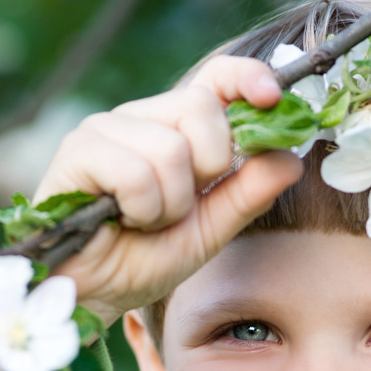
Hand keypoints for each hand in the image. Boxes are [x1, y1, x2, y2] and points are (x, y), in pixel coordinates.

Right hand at [33, 56, 303, 324]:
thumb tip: (293, 158)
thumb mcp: (213, 228)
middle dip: (207, 168)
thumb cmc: (145, 257)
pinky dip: (142, 209)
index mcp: (176, 127)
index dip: (247, 77)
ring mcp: (105, 129)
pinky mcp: (78, 151)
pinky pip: (135, 172)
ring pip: (170, 147)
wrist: (95, 293)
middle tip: (181, 205)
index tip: (272, 98)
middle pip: (200, 108)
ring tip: (146, 220)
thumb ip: (251, 192)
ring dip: (170, 203)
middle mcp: (141, 117)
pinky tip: (121, 219)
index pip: (216, 78)